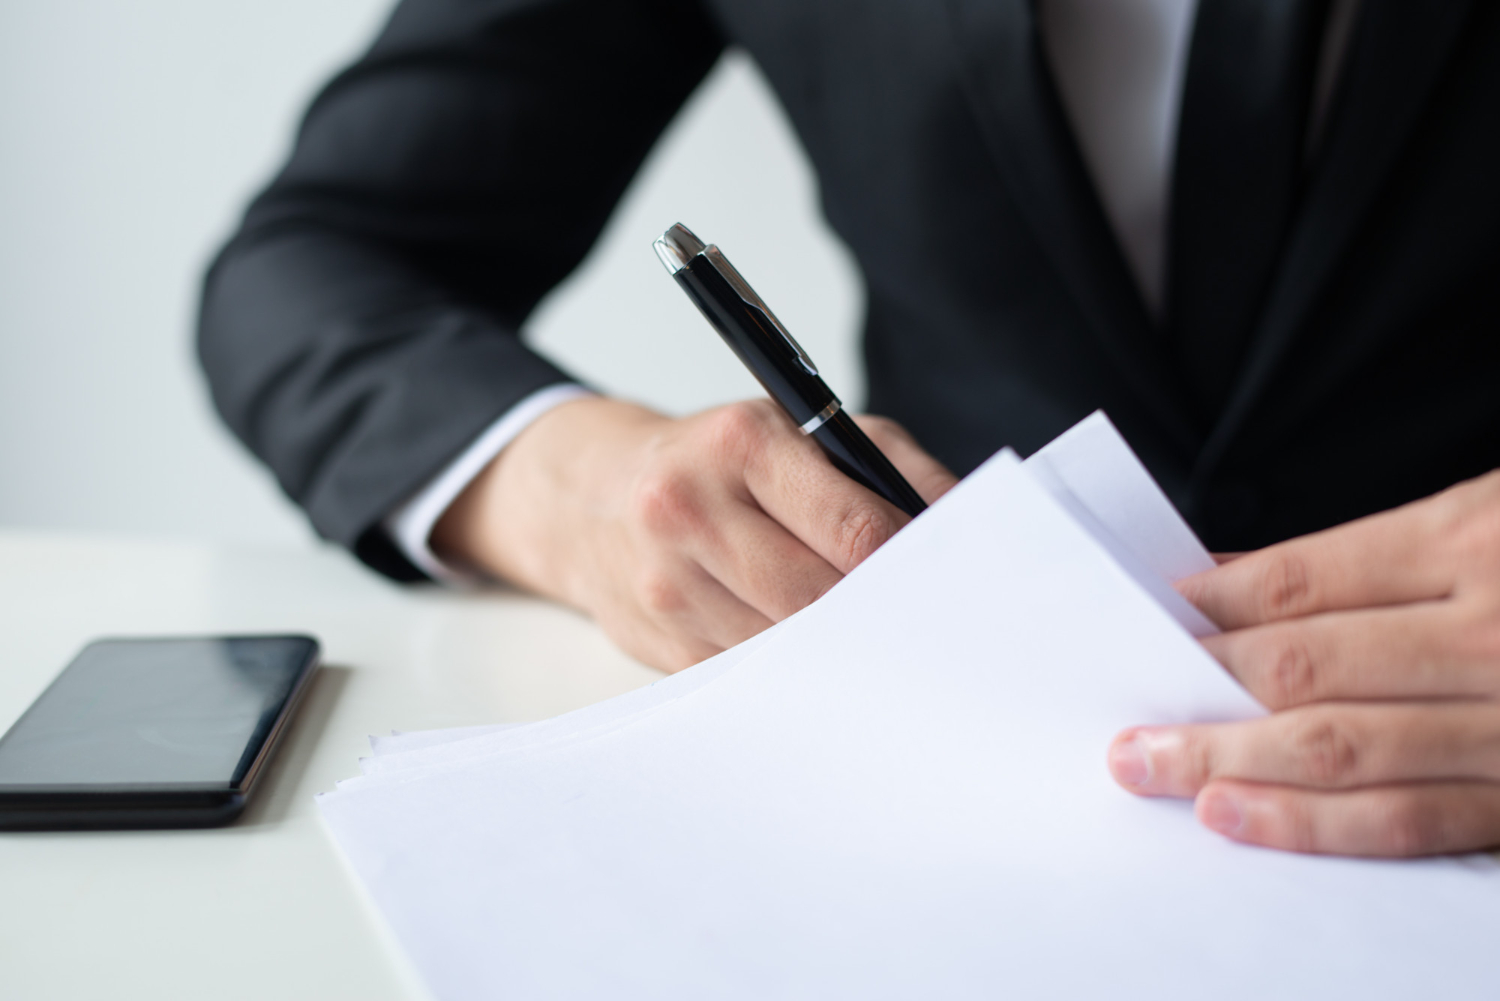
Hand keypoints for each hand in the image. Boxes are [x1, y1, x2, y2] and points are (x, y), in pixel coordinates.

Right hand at [433, 397, 955, 671]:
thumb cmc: (718, 460)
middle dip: (877, 616)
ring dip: (840, 653)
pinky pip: (751, 677)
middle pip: (820, 599)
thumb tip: (963, 522)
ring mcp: (669, 584)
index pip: (853, 528)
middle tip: (921, 623)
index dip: (910, 565)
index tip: (943, 580)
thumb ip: (890, 466)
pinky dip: (794, 675)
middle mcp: (692, 510)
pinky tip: (819, 662)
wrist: (594, 496)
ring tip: (876, 643)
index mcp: (740, 444)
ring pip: (787, 648)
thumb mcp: (803, 429)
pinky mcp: (661, 643)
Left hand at [1108, 471, 1499, 855]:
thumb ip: (1366, 554)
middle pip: (1300, 667)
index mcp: (1467, 542)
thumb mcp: (1484, 518)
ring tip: (1153, 768)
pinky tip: (1241, 816)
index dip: (1206, 611)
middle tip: (1124, 719)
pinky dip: (1315, 825)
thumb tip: (1227, 578)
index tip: (1143, 630)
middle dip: (1197, 691)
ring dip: (1229, 762)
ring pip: (1339, 748)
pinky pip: (1410, 819)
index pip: (1296, 584)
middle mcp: (1487, 633)